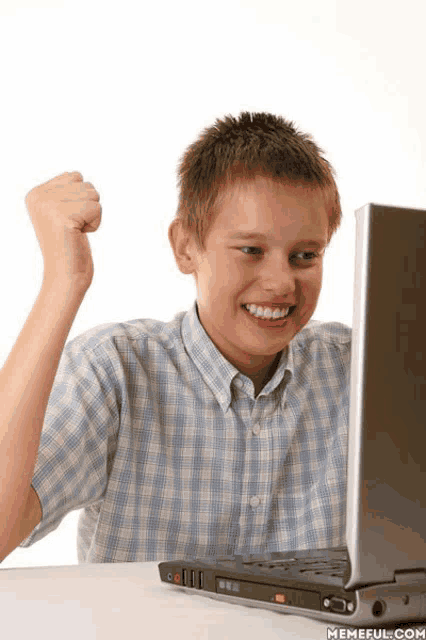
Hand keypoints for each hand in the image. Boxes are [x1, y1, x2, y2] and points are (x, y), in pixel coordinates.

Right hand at [25, 171, 100, 288]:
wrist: (65, 276)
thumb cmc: (69, 245)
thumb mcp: (62, 211)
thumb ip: (66, 190)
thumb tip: (76, 174)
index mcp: (36, 193)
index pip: (75, 176)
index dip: (80, 200)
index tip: (67, 220)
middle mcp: (39, 197)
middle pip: (86, 184)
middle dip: (88, 207)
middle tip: (73, 228)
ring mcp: (49, 206)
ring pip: (93, 195)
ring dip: (92, 216)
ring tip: (76, 232)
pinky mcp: (64, 218)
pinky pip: (97, 208)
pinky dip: (95, 224)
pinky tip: (80, 236)